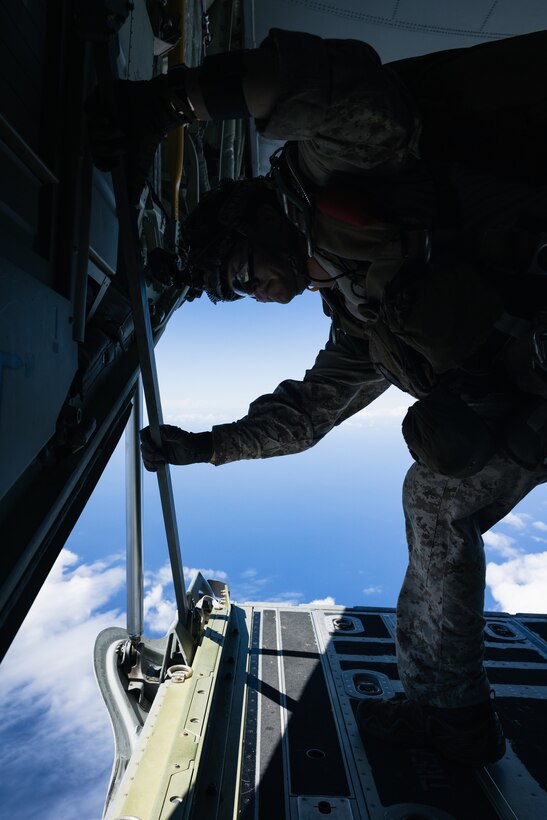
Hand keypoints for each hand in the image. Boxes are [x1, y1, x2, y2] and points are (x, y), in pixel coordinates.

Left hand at [85, 74, 191, 202]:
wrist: (157, 111)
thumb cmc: (149, 136)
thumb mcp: (141, 163)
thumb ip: (135, 183)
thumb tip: (133, 206)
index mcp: (112, 145)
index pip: (98, 158)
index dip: (104, 162)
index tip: (115, 165)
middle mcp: (105, 130)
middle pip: (93, 144)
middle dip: (106, 148)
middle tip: (122, 146)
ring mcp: (102, 114)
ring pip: (89, 128)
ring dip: (104, 134)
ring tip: (119, 131)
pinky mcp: (100, 97)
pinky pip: (88, 111)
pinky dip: (98, 118)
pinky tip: (111, 120)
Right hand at [140, 425, 212, 470]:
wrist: (195, 451)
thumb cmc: (191, 442)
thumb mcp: (183, 438)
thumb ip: (173, 434)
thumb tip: (163, 433)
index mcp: (160, 431)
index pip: (144, 434)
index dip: (145, 442)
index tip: (154, 449)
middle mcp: (156, 440)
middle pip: (143, 446)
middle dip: (149, 454)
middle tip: (162, 458)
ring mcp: (156, 449)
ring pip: (145, 455)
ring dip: (150, 461)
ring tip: (162, 463)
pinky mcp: (158, 457)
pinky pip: (148, 462)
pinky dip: (150, 467)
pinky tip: (157, 468)